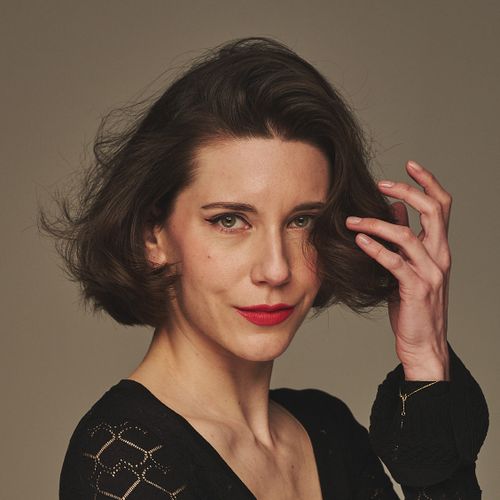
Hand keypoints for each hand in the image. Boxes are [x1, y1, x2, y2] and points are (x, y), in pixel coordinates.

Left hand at [345, 160, 451, 380]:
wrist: (424, 344)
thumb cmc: (414, 306)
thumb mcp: (411, 267)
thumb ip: (405, 239)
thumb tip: (396, 209)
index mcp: (439, 248)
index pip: (442, 206)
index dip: (428, 182)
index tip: (410, 165)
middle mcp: (440, 256)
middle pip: (434, 211)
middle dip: (408, 190)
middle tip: (382, 183)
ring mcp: (431, 273)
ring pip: (407, 235)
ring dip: (376, 223)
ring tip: (351, 220)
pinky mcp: (416, 289)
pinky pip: (395, 263)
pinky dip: (375, 249)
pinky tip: (358, 241)